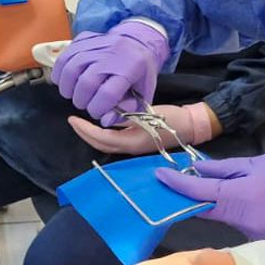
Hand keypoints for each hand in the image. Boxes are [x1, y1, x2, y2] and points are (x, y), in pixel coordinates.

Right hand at [51, 22, 169, 125]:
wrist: (138, 40)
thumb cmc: (139, 70)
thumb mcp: (144, 93)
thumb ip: (127, 110)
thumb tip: (106, 120)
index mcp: (131, 68)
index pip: (107, 94)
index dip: (97, 108)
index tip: (96, 113)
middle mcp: (113, 54)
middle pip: (86, 82)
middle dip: (81, 100)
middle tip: (84, 104)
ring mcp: (97, 44)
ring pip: (71, 68)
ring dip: (67, 87)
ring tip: (71, 94)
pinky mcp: (84, 39)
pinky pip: (64, 56)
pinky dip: (60, 72)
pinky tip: (64, 81)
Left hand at [69, 102, 218, 154]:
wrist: (191, 126)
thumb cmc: (172, 118)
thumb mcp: (147, 114)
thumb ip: (126, 117)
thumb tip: (106, 116)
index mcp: (132, 143)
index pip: (102, 138)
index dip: (85, 130)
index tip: (73, 118)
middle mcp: (130, 149)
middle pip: (100, 145)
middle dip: (84, 134)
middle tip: (72, 121)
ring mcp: (134, 149)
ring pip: (106, 145)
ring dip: (91, 135)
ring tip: (81, 123)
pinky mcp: (137, 145)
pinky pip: (114, 142)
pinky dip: (102, 135)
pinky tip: (98, 125)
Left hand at [156, 155, 264, 240]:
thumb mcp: (259, 163)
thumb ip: (226, 169)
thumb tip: (199, 168)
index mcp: (240, 195)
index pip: (199, 193)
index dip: (177, 184)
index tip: (159, 175)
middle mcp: (241, 218)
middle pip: (206, 208)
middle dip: (189, 195)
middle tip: (174, 180)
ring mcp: (250, 231)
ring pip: (221, 214)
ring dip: (214, 201)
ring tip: (217, 182)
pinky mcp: (258, 237)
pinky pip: (237, 220)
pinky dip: (232, 208)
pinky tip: (241, 196)